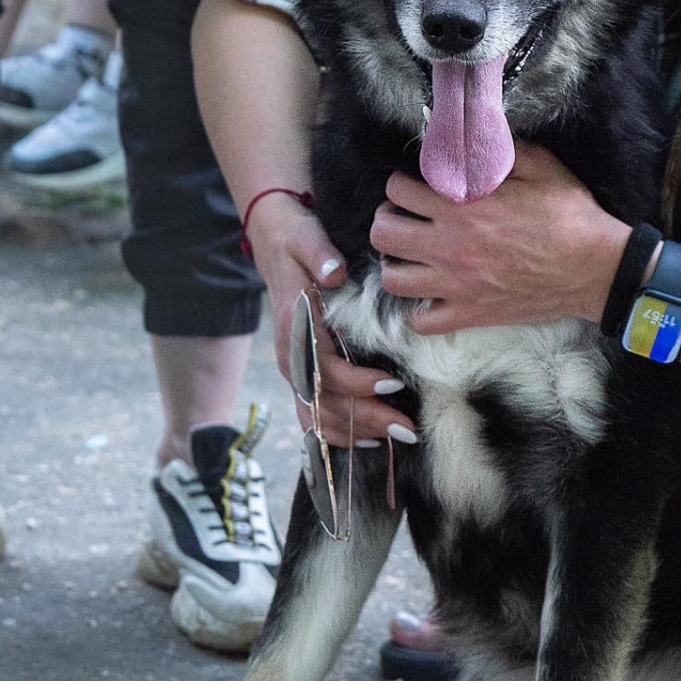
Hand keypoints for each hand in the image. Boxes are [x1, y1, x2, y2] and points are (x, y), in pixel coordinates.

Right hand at [244, 190, 415, 448]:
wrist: (273, 242)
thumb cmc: (296, 241)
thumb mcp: (307, 239)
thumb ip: (320, 256)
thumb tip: (334, 272)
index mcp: (294, 328)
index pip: (323, 368)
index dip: (356, 383)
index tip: (392, 384)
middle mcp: (290, 356)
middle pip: (324, 402)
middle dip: (366, 419)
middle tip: (407, 428)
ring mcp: (293, 368)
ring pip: (318, 416)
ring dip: (356, 432)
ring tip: (397, 436)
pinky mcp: (301, 372)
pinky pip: (314, 414)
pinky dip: (338, 433)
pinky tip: (369, 441)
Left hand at [370, 141, 629, 336]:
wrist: (596, 269)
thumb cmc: (571, 215)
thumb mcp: (541, 166)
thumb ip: (500, 150)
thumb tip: (476, 136)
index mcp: (461, 206)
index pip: (398, 191)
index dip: (402, 184)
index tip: (415, 187)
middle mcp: (448, 246)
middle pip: (383, 234)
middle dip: (388, 220)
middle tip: (406, 218)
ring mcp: (455, 285)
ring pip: (392, 279)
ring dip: (397, 264)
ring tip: (413, 256)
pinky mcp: (470, 314)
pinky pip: (421, 321)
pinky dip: (420, 309)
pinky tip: (434, 294)